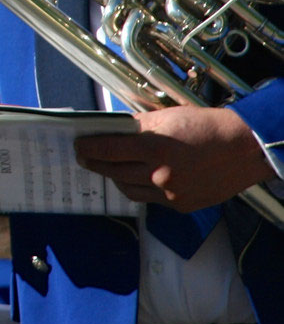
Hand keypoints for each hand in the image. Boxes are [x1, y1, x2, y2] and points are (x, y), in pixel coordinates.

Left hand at [74, 104, 271, 210]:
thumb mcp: (166, 117)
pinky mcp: (181, 206)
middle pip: (114, 172)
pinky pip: (150, 200)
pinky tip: (137, 179)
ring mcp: (171, 194)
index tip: (78, 146)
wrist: (245, 150)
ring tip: (109, 168)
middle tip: (86, 157)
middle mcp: (160, 174)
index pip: (108, 150)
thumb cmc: (206, 127)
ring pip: (129, 189)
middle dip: (96, 164)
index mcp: (154, 147)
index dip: (88, 148)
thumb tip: (112, 131)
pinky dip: (140, 188)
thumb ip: (137, 127)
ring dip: (115, 178)